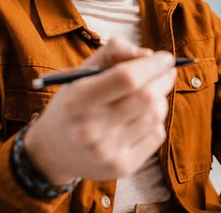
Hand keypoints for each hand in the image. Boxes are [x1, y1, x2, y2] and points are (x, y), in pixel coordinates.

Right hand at [24, 38, 175, 185]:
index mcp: (78, 101)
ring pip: (155, 116)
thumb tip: (149, 55)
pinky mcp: (121, 168)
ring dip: (161, 99)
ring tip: (150, 95)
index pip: (127, 78)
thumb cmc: (74, 103)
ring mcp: (107, 152)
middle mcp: (90, 129)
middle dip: (164, 79)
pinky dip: (156, 121)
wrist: (53, 151)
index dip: (152, 65)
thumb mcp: (82, 72)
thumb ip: (113, 52)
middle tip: (167, 72)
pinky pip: (157, 136)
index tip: (165, 57)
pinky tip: (141, 118)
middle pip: (147, 97)